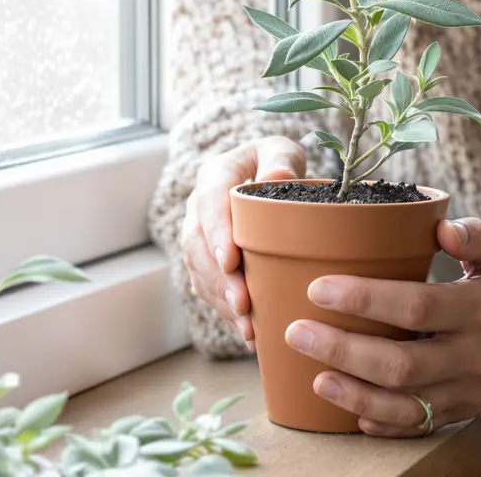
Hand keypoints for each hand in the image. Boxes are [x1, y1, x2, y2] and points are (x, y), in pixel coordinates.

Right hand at [180, 136, 306, 351]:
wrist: (265, 173)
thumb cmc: (276, 161)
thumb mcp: (282, 150)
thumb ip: (281, 161)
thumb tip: (276, 178)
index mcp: (215, 174)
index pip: (209, 202)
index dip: (217, 233)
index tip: (230, 261)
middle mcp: (198, 206)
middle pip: (198, 244)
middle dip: (218, 278)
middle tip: (243, 304)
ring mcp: (198, 234)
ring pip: (198, 270)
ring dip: (220, 300)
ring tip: (247, 326)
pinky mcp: (204, 258)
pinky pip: (206, 286)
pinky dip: (224, 309)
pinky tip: (245, 330)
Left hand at [283, 217, 480, 436]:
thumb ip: (477, 235)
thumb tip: (442, 229)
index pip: (417, 306)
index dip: (365, 299)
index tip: (319, 288)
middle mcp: (473, 357)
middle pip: (401, 364)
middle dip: (343, 351)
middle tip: (297, 333)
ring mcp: (467, 391)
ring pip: (405, 404)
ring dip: (355, 394)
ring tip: (315, 377)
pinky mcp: (460, 411)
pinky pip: (418, 425)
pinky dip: (384, 424)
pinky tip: (350, 411)